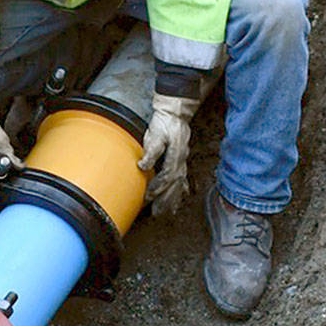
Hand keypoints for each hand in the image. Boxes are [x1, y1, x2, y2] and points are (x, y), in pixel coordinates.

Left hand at [137, 93, 199, 215]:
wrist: (175, 112)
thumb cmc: (164, 123)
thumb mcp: (155, 134)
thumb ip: (151, 150)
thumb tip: (143, 166)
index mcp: (176, 156)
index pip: (166, 177)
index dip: (157, 189)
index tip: (147, 197)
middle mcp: (181, 161)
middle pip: (175, 185)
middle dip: (166, 200)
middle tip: (158, 213)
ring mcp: (182, 161)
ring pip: (180, 184)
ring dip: (174, 199)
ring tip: (169, 212)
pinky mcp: (181, 160)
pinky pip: (182, 179)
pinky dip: (181, 190)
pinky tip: (181, 198)